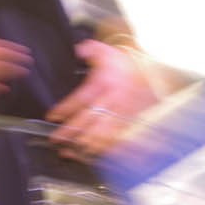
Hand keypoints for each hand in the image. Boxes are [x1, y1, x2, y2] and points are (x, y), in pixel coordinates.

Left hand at [51, 39, 163, 159]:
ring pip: (102, 133)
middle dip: (70, 131)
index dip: (65, 108)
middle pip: (89, 119)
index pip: (82, 98)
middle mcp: (113, 100)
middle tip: (55, 140)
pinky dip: (104, 149)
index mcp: (105, 83)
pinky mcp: (131, 123)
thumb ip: (91, 50)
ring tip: (70, 152)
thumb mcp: (107, 51)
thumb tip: (80, 50)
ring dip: (85, 144)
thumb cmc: (124, 64)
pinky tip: (93, 155)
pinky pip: (117, 139)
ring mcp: (123, 114)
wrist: (153, 73)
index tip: (52, 116)